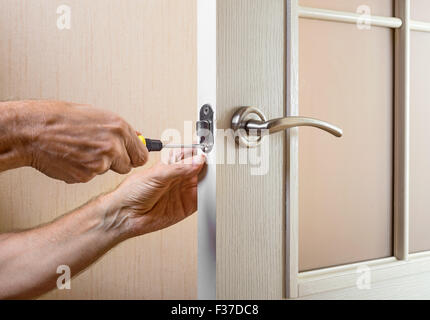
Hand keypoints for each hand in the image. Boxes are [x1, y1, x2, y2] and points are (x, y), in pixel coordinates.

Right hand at [21, 100, 147, 182]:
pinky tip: (72, 157)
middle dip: (117, 162)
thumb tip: (136, 138)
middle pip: (128, 166)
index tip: (129, 156)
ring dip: (99, 165)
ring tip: (80, 150)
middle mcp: (113, 146)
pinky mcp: (86, 175)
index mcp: (119, 128)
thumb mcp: (97, 116)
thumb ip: (118, 130)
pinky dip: (83, 170)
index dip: (134, 156)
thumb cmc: (60, 119)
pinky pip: (91, 177)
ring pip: (108, 171)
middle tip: (100, 153)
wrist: (33, 131)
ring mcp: (100, 163)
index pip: (142, 154)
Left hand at [108, 150, 205, 236]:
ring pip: (204, 182)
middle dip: (209, 164)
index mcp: (171, 163)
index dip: (200, 150)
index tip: (209, 150)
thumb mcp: (156, 175)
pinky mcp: (188, 205)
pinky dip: (209, 196)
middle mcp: (179, 176)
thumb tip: (197, 161)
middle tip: (214, 164)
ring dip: (211, 180)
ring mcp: (184, 190)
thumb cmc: (132, 192)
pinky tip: (210, 192)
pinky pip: (203, 199)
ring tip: (213, 177)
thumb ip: (178, 168)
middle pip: (201, 167)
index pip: (191, 153)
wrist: (126, 215)